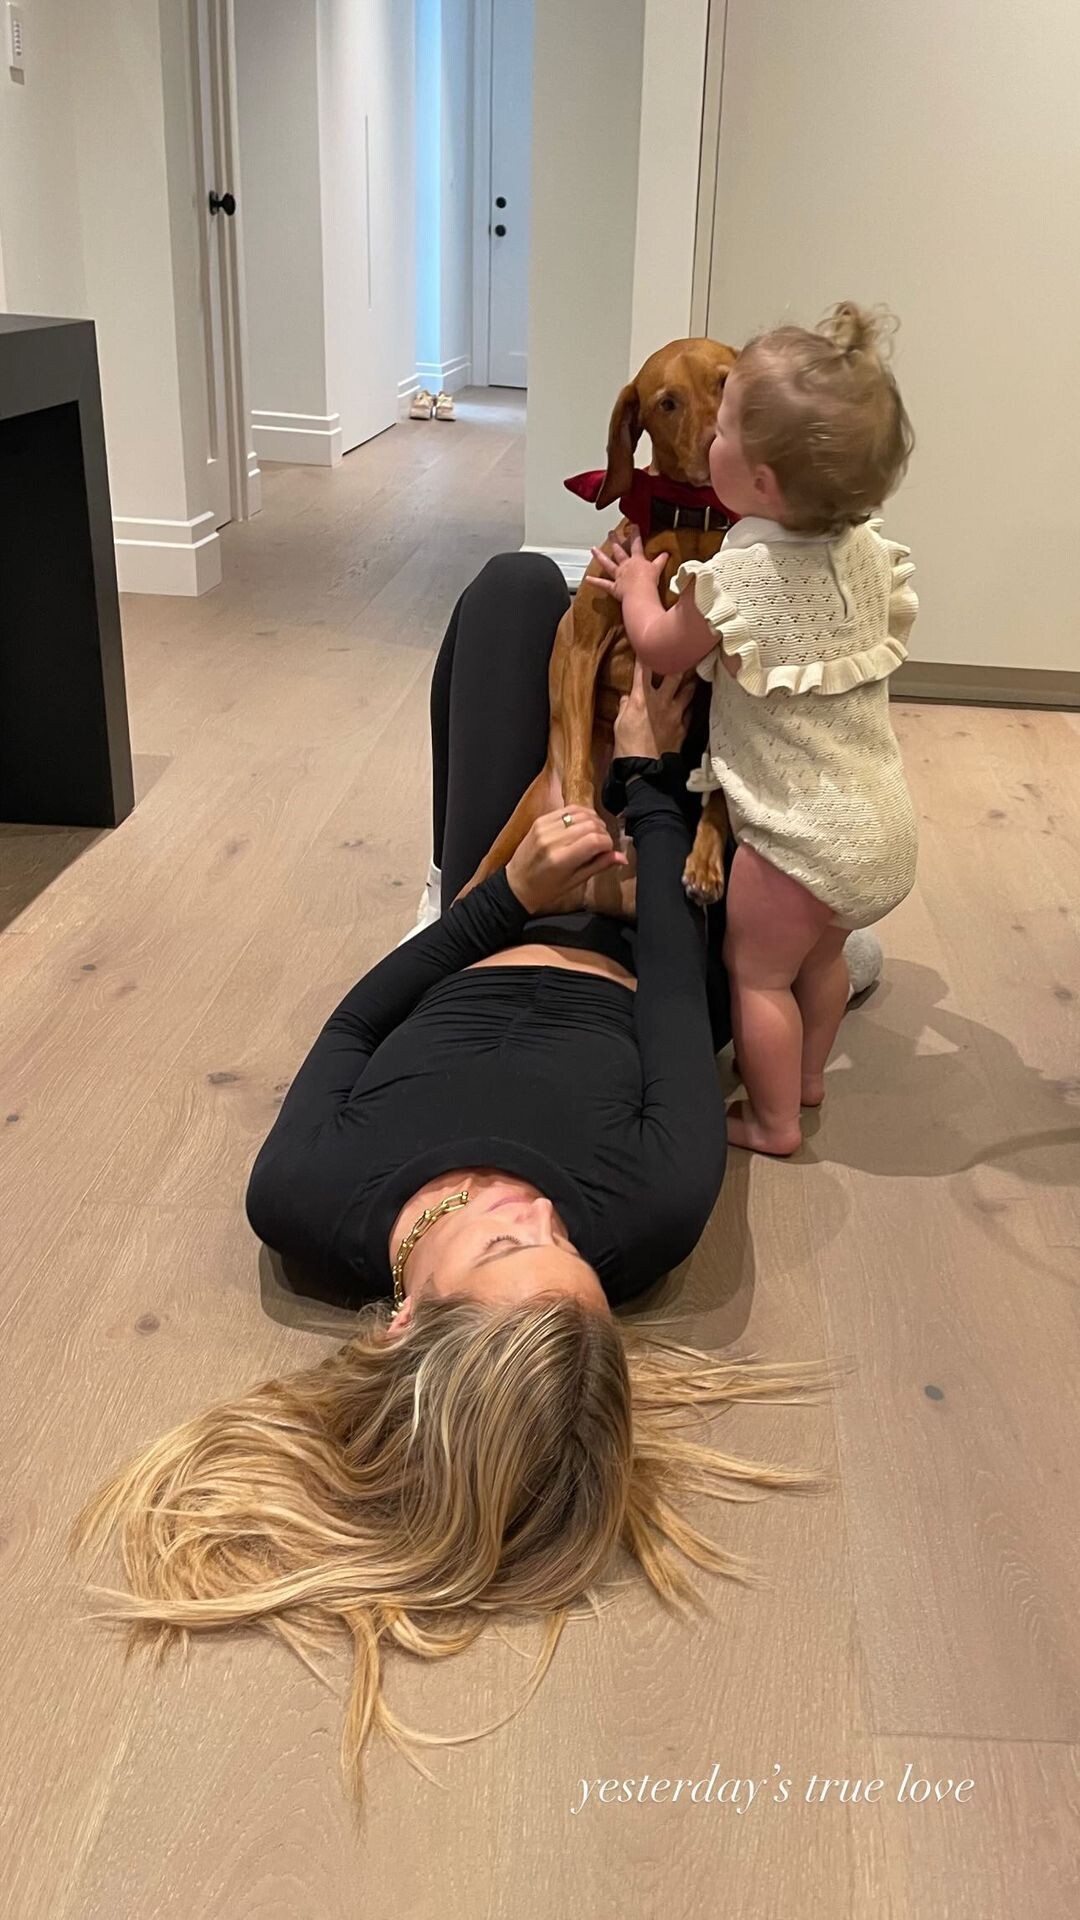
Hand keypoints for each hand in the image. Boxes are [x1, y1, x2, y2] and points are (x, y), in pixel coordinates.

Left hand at [506, 807, 627, 914]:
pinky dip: (580, 814)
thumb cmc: (546, 888)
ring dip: (594, 822)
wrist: (516, 884)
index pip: (595, 840)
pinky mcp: (540, 820)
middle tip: (602, 845)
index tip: (607, 851)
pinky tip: (583, 825)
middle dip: (603, 833)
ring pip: (581, 814)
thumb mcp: (575, 881)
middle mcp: (552, 840)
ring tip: (593, 835)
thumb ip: (599, 865)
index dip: (608, 844)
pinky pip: (568, 809)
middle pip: (591, 825)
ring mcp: (544, 827)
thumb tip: (622, 858)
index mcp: (560, 859)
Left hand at [586, 527, 665, 604]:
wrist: (641, 594)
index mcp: (637, 560)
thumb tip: (668, 553)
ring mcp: (618, 576)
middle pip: (619, 551)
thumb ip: (662, 561)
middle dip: (615, 541)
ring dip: (600, 556)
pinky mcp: (614, 588)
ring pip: (608, 564)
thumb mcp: (659, 570)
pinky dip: (595, 582)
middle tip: (611, 533)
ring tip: (593, 549)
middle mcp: (626, 566)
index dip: (635, 534)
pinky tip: (587, 579)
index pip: (636, 544)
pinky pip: (603, 584)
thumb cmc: (650, 583)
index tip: (633, 525)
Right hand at [613, 657, 694, 758]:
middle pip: (674, 675)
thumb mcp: (619, 724)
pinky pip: (690, 711)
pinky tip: (693, 702)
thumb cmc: (627, 747)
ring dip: (691, 682)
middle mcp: (661, 701)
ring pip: (688, 691)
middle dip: (679, 663)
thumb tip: (627, 698)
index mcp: (641, 699)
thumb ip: (625, 707)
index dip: (646, 656)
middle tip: (685, 654)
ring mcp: (675, 713)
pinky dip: (690, 705)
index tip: (648, 647)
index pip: (644, 670)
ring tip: (695, 675)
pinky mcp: (683, 726)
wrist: (644, 769)